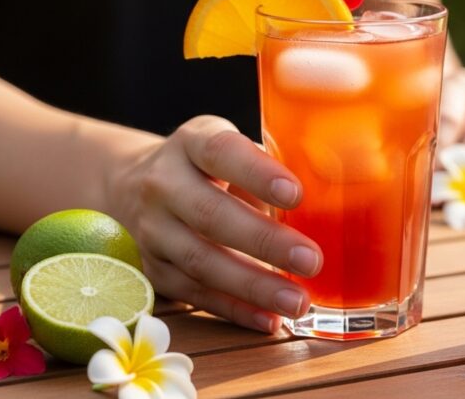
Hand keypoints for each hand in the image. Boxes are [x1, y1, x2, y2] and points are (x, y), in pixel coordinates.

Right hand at [107, 115, 318, 333]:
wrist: (133, 185)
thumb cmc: (209, 166)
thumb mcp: (233, 149)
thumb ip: (273, 165)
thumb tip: (331, 193)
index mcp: (192, 144)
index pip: (221, 153)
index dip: (257, 173)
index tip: (296, 194)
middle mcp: (163, 184)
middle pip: (211, 215)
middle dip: (265, 242)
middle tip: (312, 261)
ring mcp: (152, 230)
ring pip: (201, 262)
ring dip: (254, 286)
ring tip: (298, 301)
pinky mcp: (152, 270)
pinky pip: (195, 295)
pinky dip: (235, 310)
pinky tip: (270, 320)